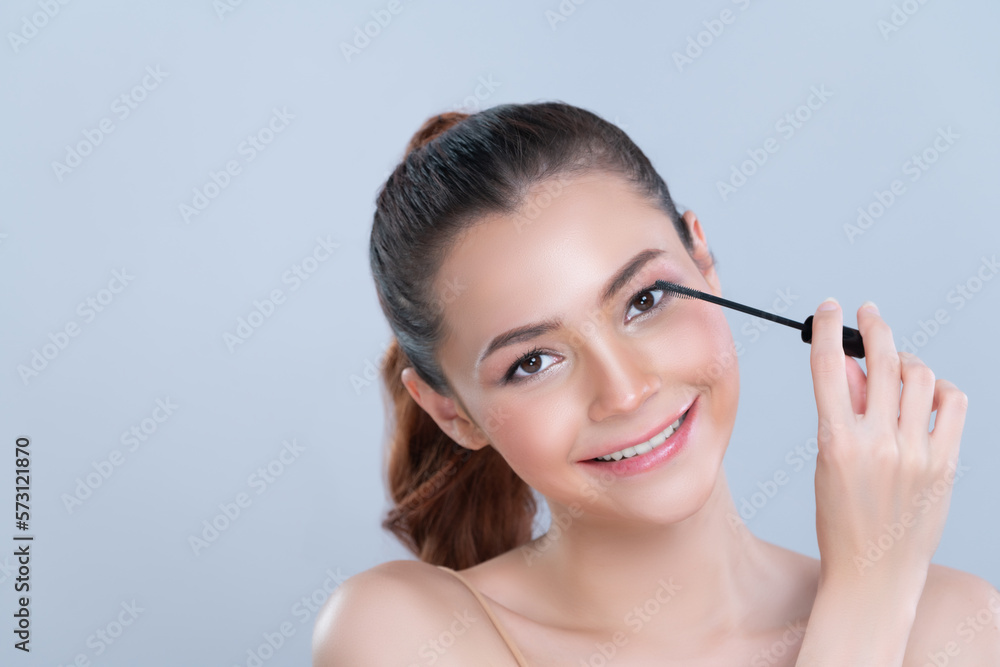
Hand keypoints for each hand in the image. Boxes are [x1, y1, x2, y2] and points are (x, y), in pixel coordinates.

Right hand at [807, 298, 967, 592]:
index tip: (830, 308)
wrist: (875, 572)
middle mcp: (879, 444)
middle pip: (882, 361)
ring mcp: (916, 454)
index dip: (827, 329)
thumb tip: (846, 364)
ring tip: (898, 367)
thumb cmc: (843, 520)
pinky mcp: (945, 464)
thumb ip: (839, 410)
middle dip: (874, 327)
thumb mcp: (827, 462)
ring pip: (920, 377)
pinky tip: (928, 394)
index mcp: (836, 442)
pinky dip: (940, 389)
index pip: (828, 368)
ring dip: (906, 361)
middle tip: (869, 314)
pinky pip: (952, 405)